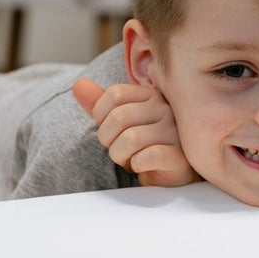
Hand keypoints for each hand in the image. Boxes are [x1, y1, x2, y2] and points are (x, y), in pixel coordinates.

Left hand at [73, 77, 196, 187]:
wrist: (170, 172)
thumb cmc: (144, 144)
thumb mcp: (119, 122)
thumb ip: (99, 104)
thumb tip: (78, 85)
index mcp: (150, 95)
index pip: (115, 93)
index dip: (101, 114)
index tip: (108, 129)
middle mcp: (165, 108)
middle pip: (120, 116)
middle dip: (108, 139)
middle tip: (116, 148)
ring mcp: (175, 131)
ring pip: (131, 138)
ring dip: (120, 154)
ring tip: (128, 158)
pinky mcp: (179, 155)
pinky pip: (148, 156)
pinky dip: (136, 164)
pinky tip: (141, 165)